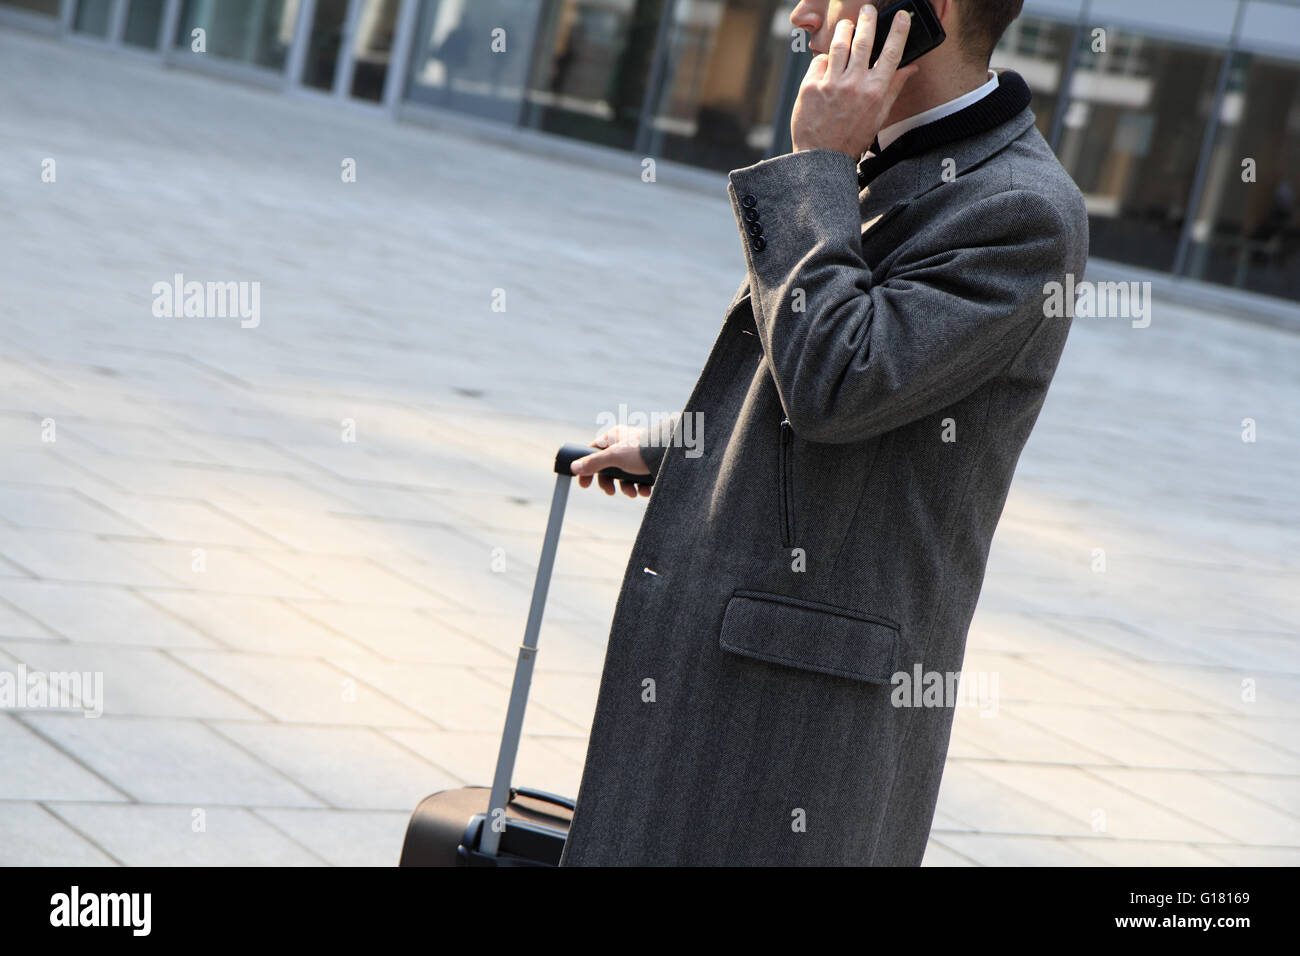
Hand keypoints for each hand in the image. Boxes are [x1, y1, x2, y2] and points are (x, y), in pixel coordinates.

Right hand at [570, 425, 651, 497]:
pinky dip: (641, 487)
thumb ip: (594, 463)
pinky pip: (640, 479)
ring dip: (628, 488)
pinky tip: (646, 491)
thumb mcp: (614, 457)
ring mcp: (637, 456)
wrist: (673, 454)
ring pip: (625, 476)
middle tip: (611, 492)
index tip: (584, 485)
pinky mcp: (649, 465)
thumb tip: (573, 468)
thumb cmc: (642, 450)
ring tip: (635, 494)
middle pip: (609, 468)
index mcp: (614, 437)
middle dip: (611, 483)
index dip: (587, 469)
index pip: (593, 453)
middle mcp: (625, 445)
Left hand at [790, 5, 918, 158]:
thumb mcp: (879, 116)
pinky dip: (824, 60)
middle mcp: (854, 84)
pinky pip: (819, 62)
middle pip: (864, 41)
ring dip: (844, 29)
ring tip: (846, 24)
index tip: (902, 16)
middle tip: (867, 9)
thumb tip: (911, 68)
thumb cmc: (851, 138)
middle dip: (867, 19)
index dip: (898, 31)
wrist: (821, 157)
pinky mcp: (811, 86)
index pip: (891, 53)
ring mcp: (831, 84)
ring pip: (839, 44)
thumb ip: (893, 88)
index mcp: (875, 91)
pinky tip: (827, 64)